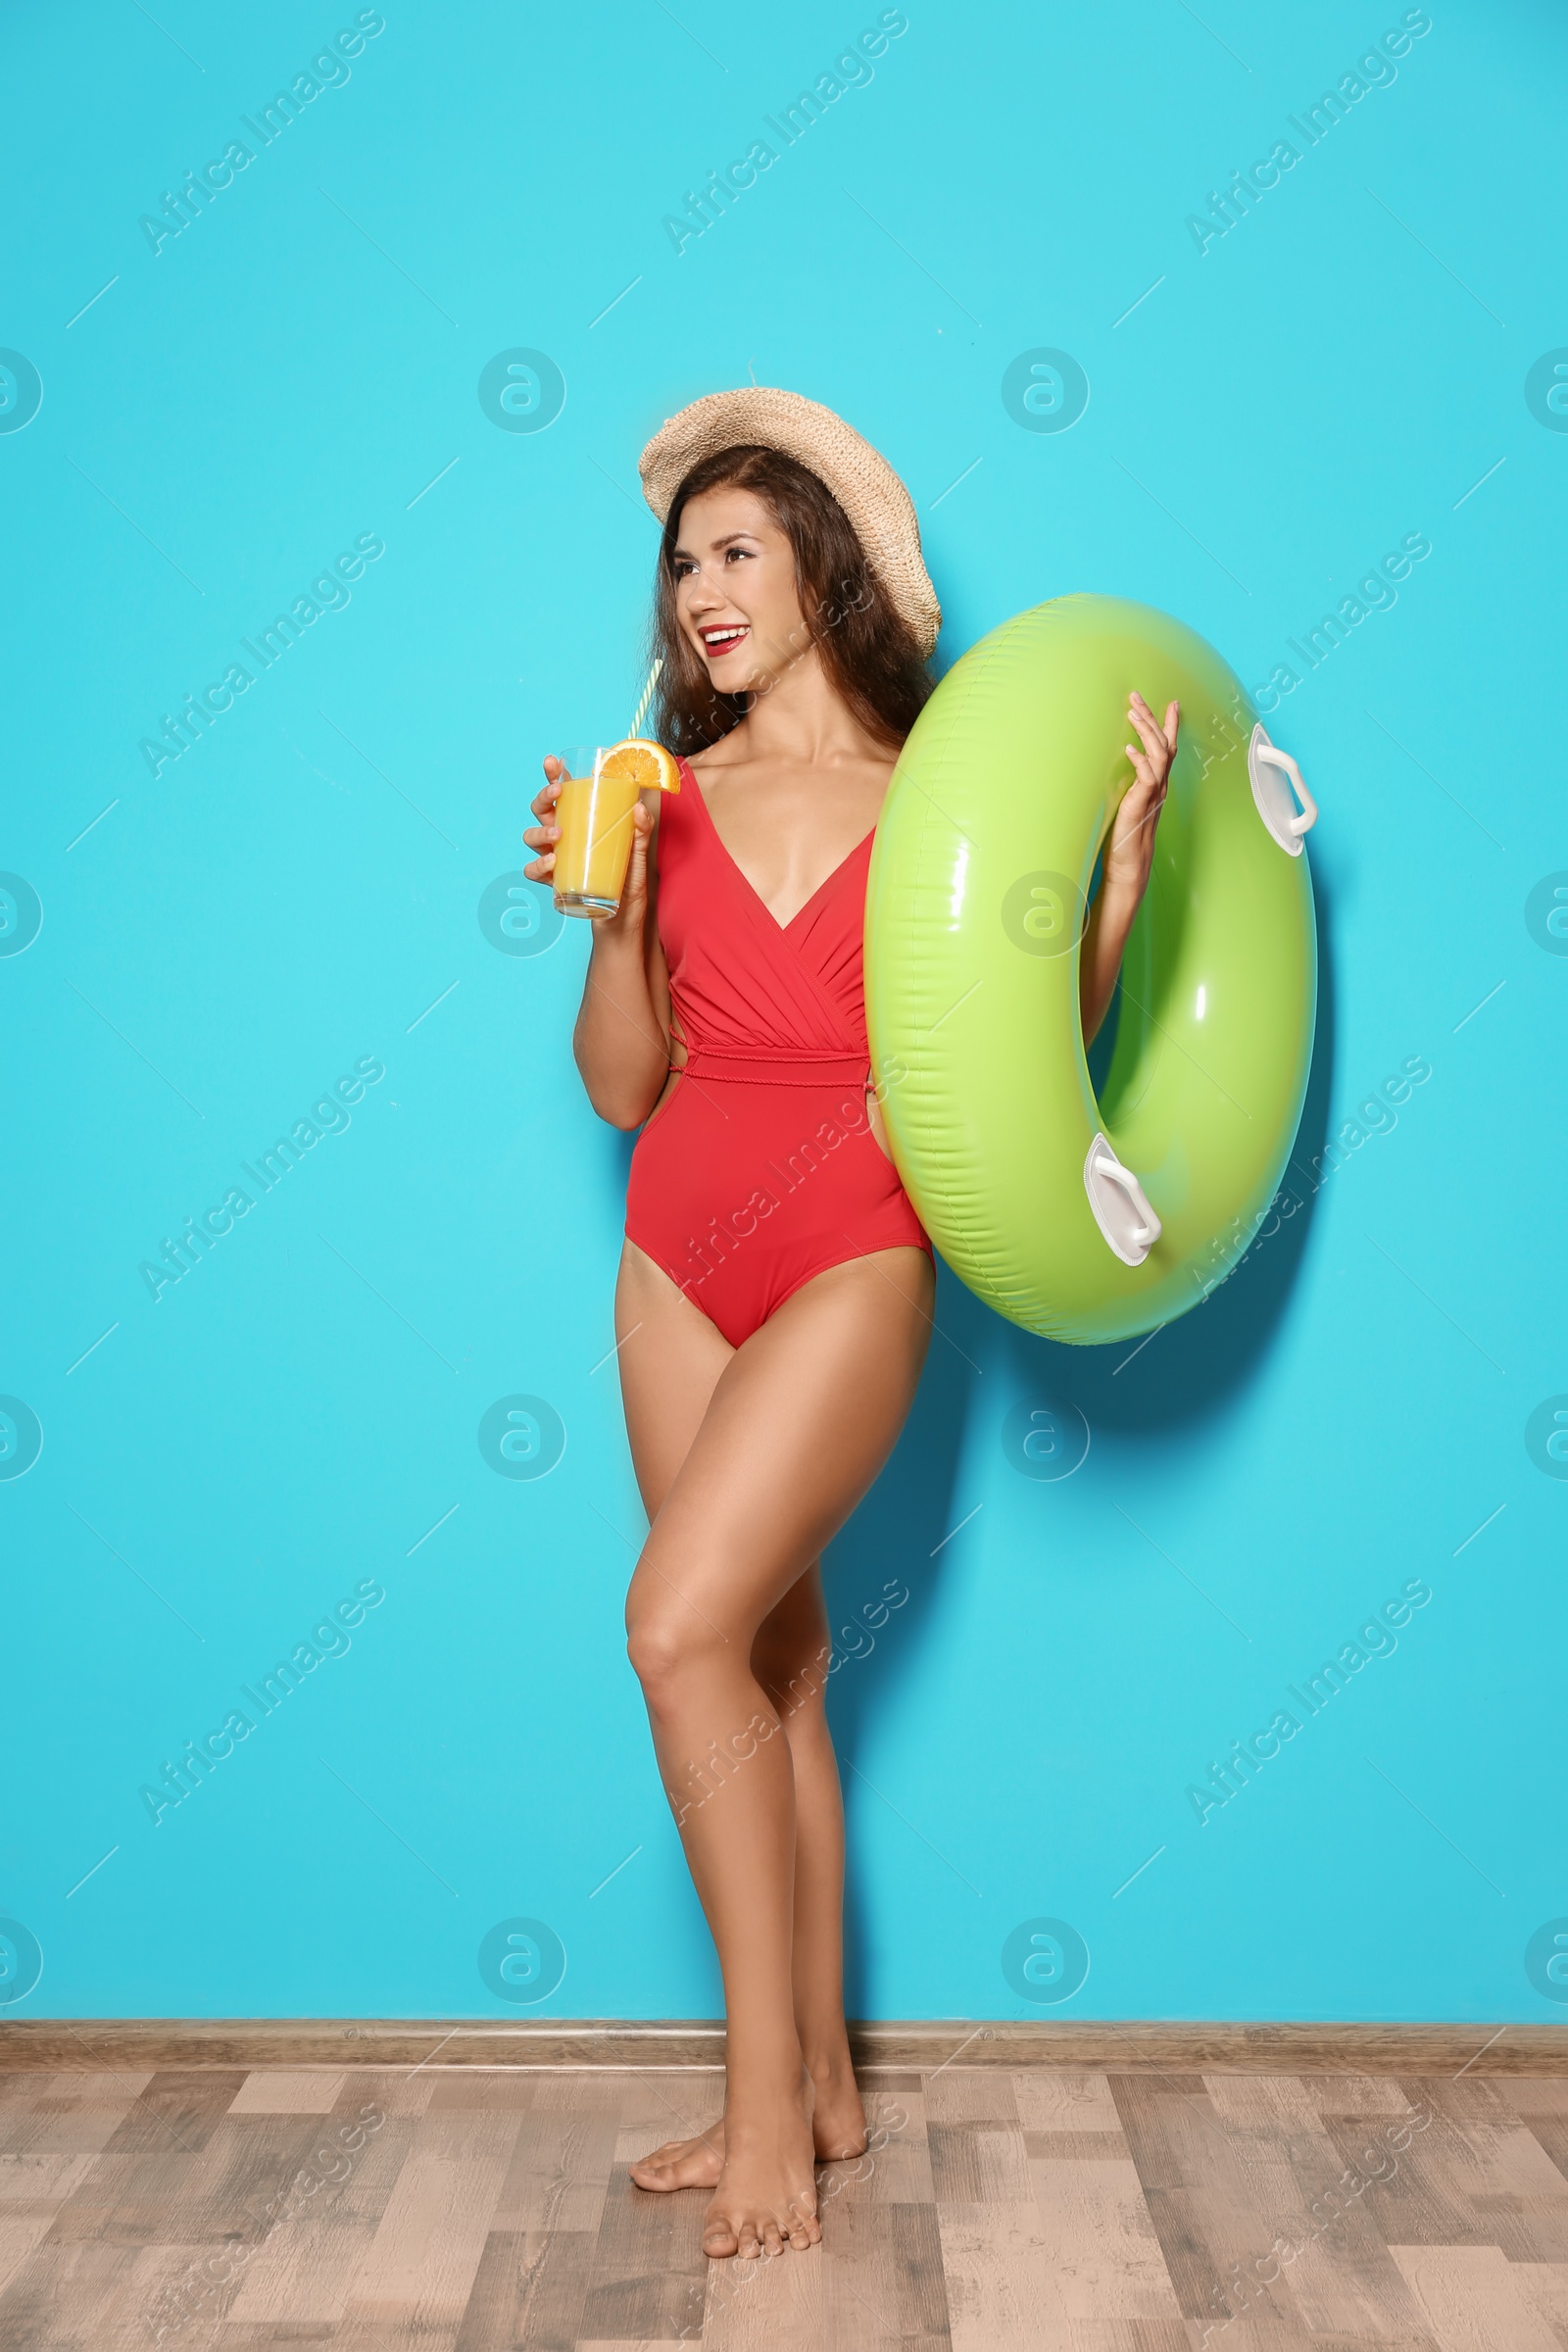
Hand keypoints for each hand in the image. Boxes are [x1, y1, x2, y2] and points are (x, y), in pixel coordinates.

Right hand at [522, 756, 655, 944]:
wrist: (621, 925)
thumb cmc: (628, 887)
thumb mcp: (638, 858)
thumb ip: (640, 834)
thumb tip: (638, 809)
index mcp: (581, 824)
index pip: (563, 795)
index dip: (554, 776)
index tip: (553, 762)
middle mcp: (564, 839)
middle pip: (542, 810)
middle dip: (542, 797)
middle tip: (555, 793)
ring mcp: (556, 859)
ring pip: (531, 837)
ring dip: (540, 832)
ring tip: (557, 836)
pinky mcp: (554, 882)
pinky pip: (534, 871)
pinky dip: (538, 866)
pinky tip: (552, 864)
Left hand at [1102, 692, 1177, 907]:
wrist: (1129, 865)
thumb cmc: (1126, 837)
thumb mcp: (1127, 803)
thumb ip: (1129, 785)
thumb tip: (1118, 767)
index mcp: (1157, 783)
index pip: (1167, 747)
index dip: (1170, 725)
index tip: (1171, 703)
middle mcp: (1159, 785)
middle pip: (1163, 743)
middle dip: (1152, 717)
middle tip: (1137, 696)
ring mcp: (1153, 793)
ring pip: (1158, 754)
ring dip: (1146, 731)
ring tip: (1133, 712)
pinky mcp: (1142, 803)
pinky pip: (1147, 776)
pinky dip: (1139, 760)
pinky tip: (1129, 748)